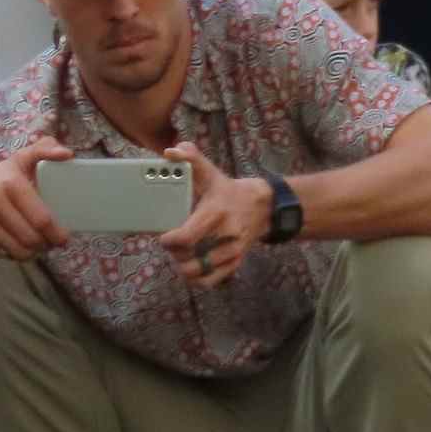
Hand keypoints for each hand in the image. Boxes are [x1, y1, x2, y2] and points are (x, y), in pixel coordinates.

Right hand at [0, 138, 73, 260]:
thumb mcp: (20, 159)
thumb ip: (44, 150)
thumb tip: (68, 154)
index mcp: (10, 182)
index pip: (40, 217)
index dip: (56, 232)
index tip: (65, 238)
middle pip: (31, 236)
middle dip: (47, 244)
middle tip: (53, 243)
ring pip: (17, 249)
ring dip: (33, 252)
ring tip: (40, 246)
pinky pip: (3, 254)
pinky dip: (15, 254)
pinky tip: (20, 246)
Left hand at [157, 145, 269, 288]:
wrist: (266, 207)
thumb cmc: (230, 191)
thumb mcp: (212, 173)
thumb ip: (192, 159)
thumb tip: (171, 151)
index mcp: (216, 214)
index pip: (186, 238)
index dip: (168, 241)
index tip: (164, 235)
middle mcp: (226, 235)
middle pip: (188, 258)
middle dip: (174, 253)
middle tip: (173, 243)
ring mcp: (232, 251)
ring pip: (197, 272)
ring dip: (183, 266)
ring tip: (182, 255)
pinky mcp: (236, 262)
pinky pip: (211, 281)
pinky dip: (197, 279)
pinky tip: (193, 268)